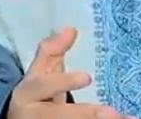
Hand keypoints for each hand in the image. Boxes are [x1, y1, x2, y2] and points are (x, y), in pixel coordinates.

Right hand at [7, 27, 135, 118]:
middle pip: (59, 115)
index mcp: (28, 94)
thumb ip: (52, 52)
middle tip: (112, 114)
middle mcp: (34, 115)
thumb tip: (71, 30)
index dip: (64, 82)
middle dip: (86, 114)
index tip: (88, 77)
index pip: (44, 86)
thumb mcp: (39, 73)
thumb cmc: (35, 95)